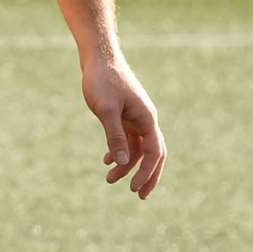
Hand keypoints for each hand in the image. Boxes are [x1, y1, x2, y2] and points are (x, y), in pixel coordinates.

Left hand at [82, 56, 165, 199]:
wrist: (98, 56)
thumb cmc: (102, 80)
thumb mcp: (106, 110)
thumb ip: (115, 136)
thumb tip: (124, 162)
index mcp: (147, 119)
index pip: (154, 153)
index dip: (147, 173)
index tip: (135, 189)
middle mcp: (145, 119)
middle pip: (152, 153)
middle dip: (146, 175)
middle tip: (138, 195)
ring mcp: (135, 116)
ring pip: (136, 147)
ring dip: (126, 164)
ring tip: (110, 179)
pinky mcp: (124, 113)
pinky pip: (127, 137)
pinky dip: (119, 150)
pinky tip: (107, 159)